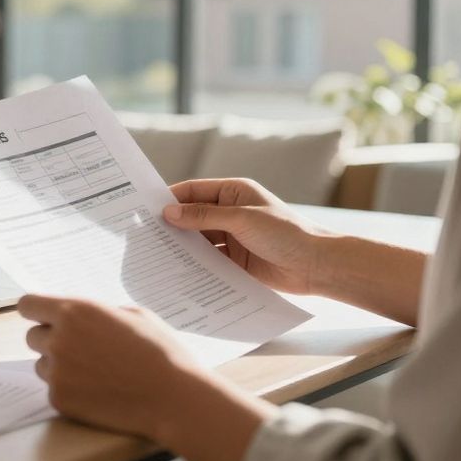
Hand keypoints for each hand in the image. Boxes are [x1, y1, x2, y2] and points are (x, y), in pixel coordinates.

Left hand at [18, 294, 202, 440]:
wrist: (174, 397)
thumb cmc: (160, 352)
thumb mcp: (133, 314)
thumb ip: (98, 312)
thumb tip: (82, 315)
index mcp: (74, 312)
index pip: (27, 304)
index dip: (35, 312)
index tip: (42, 318)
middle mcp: (59, 339)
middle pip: (31, 337)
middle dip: (50, 340)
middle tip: (78, 350)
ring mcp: (57, 372)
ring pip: (42, 365)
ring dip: (58, 367)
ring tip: (94, 373)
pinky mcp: (60, 399)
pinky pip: (54, 390)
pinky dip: (70, 391)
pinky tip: (98, 392)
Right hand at [162, 178, 333, 295]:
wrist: (316, 266)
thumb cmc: (286, 233)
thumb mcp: (241, 219)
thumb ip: (204, 216)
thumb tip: (169, 213)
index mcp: (234, 192)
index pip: (194, 191)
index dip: (171, 198)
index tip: (145, 209)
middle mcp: (230, 212)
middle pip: (193, 216)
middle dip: (172, 224)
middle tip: (144, 234)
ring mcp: (232, 237)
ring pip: (199, 239)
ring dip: (182, 246)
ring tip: (155, 254)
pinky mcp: (235, 261)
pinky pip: (208, 260)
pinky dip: (194, 264)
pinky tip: (177, 270)